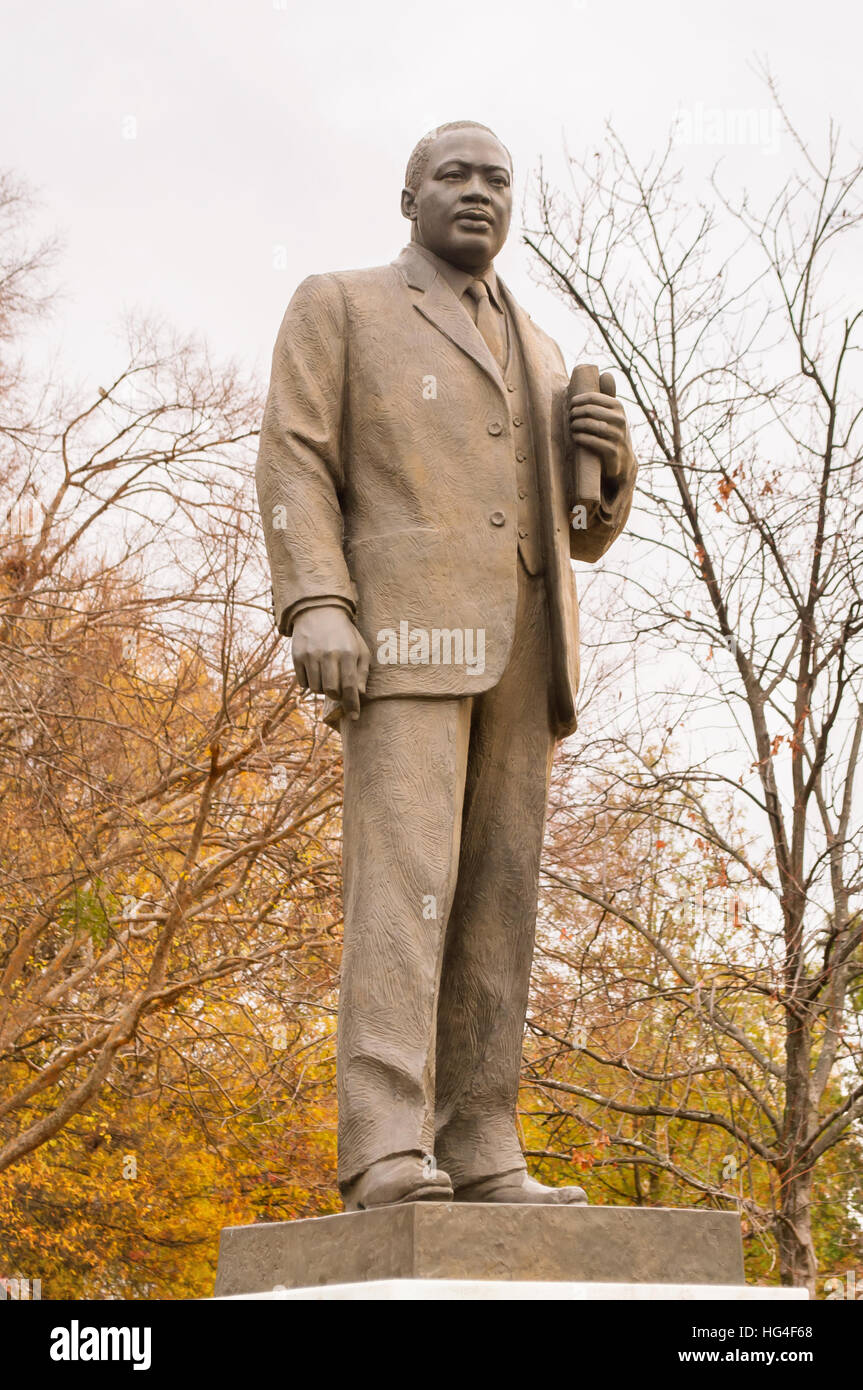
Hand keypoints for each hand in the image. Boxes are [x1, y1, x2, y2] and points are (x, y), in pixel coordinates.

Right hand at [291, 605, 370, 719]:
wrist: (319, 612)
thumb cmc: (344, 634)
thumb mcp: (360, 648)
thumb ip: (363, 671)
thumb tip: (360, 694)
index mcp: (347, 653)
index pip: (350, 687)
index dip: (352, 705)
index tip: (354, 717)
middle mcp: (328, 655)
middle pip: (331, 691)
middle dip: (336, 695)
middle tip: (338, 688)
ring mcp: (311, 655)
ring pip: (316, 689)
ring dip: (322, 688)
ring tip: (326, 676)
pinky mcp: (297, 656)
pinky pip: (303, 683)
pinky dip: (310, 682)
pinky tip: (315, 670)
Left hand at [569, 372, 632, 490]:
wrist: (622, 460)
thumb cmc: (612, 432)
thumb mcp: (613, 412)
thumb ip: (608, 394)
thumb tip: (606, 373)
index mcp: (618, 407)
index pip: (593, 397)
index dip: (578, 400)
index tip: (570, 404)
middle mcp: (621, 420)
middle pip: (591, 411)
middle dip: (576, 413)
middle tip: (569, 416)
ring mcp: (618, 436)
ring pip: (594, 426)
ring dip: (578, 425)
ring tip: (571, 426)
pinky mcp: (613, 452)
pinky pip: (595, 442)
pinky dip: (582, 438)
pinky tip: (576, 437)